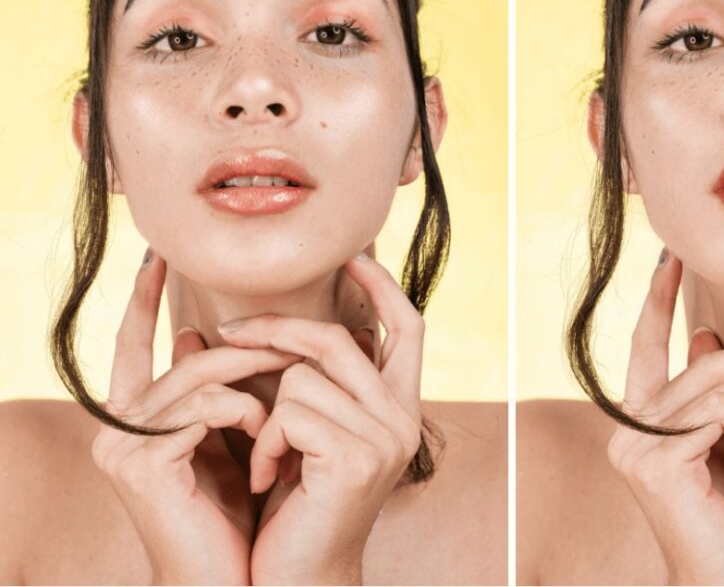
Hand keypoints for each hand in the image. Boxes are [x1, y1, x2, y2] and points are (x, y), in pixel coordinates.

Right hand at [91, 248, 302, 584]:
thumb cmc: (237, 510)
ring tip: (292, 384)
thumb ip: (216, 389)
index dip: (141, 300)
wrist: (235, 579)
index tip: (158, 257)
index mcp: (135, 418)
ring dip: (254, 375)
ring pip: (198, 374)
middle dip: (246, 343)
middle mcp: (117, 426)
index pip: (130, 344)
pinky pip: (202, 406)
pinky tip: (263, 430)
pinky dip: (241, 410)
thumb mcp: (228, 438)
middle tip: (294, 335)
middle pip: (186, 357)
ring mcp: (122, 445)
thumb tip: (200, 335)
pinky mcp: (139, 463)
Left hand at [218, 253, 423, 584]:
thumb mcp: (307, 431)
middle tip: (228, 333)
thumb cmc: (296, 504)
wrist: (298, 579)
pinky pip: (290, 411)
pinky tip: (268, 476)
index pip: (408, 328)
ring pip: (304, 375)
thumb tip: (266, 322)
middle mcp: (403, 418)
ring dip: (265, 411)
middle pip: (340, 339)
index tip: (353, 256)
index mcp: (398, 406)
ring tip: (264, 453)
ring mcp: (386, 438)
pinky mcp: (357, 457)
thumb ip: (308, 380)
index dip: (383, 287)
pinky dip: (265, 441)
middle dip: (278, 330)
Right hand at [606, 251, 723, 584]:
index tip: (670, 258)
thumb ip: (718, 391)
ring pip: (707, 379)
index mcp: (643, 421)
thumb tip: (704, 336)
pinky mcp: (657, 464)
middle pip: (692, 361)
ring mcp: (637, 446)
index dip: (655, 301)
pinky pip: (718, 409)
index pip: (644, 346)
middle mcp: (628, 429)